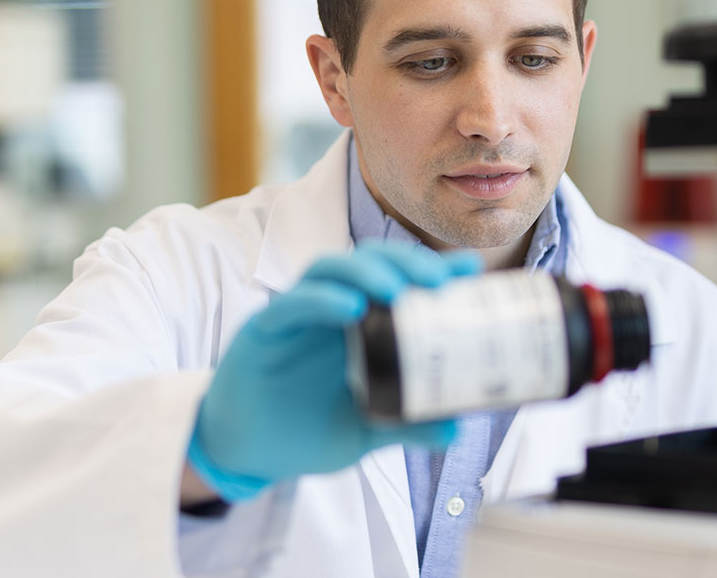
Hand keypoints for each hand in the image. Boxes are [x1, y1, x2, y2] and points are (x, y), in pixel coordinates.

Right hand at [187, 244, 482, 500]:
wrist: (246, 455)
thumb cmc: (303, 427)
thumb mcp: (366, 429)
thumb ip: (407, 425)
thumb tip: (455, 429)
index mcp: (359, 323)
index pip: (398, 280)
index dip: (432, 270)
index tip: (471, 271)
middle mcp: (330, 308)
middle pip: (368, 261)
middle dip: (405, 261)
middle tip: (439, 279)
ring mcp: (296, 314)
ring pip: (328, 269)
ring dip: (364, 272)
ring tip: (396, 289)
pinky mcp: (263, 330)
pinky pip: (291, 305)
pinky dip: (320, 300)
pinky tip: (349, 308)